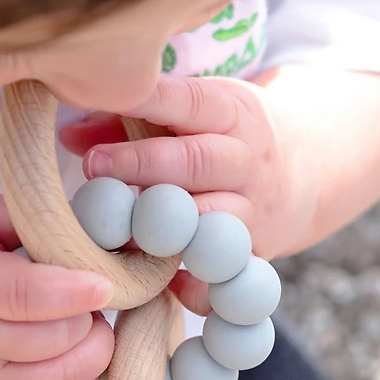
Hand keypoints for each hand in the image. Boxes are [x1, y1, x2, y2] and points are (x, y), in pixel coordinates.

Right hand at [0, 196, 114, 379]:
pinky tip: (85, 356)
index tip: (103, 281)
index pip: (22, 296)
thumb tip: (83, 216)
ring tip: (88, 323)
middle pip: (53, 339)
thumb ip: (19, 214)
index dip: (71, 291)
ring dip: (94, 351)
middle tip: (91, 292)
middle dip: (88, 315)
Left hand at [59, 75, 316, 312]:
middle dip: (142, 163)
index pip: (189, 100)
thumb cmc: (226, 137)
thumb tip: (68, 135)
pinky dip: (193, 284)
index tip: (99, 95)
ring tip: (115, 228)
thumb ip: (129, 120)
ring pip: (206, 220)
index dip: (145, 99)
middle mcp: (246, 160)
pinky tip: (160, 282)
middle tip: (93, 165)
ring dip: (159, 227)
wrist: (310, 173)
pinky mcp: (255, 254)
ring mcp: (253, 210)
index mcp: (232, 112)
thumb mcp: (194, 114)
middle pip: (196, 162)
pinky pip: (221, 275)